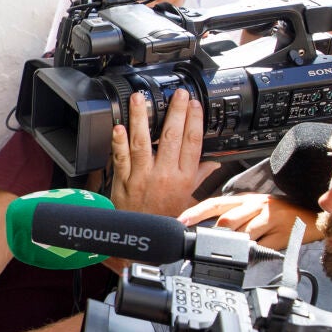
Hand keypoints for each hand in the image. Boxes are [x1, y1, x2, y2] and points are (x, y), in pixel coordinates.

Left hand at [110, 89, 218, 217]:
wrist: (143, 237)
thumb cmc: (164, 216)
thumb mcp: (189, 197)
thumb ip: (199, 176)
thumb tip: (213, 163)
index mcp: (183, 178)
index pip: (192, 143)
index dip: (194, 121)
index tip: (194, 104)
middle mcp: (165, 175)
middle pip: (171, 138)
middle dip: (175, 112)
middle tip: (177, 94)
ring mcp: (143, 177)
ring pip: (143, 143)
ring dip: (140, 118)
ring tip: (140, 99)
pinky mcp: (124, 181)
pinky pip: (121, 158)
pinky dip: (118, 142)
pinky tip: (119, 127)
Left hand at [179, 193, 320, 250]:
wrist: (313, 216)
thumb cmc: (281, 215)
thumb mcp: (255, 210)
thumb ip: (234, 218)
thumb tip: (208, 231)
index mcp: (245, 200)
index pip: (215, 203)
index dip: (196, 212)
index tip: (181, 222)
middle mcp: (256, 205)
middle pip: (227, 221)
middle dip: (217, 237)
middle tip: (209, 249)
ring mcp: (270, 217)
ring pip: (244, 234)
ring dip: (237, 247)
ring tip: (235, 254)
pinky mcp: (283, 232)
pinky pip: (263, 248)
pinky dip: (255, 255)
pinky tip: (253, 258)